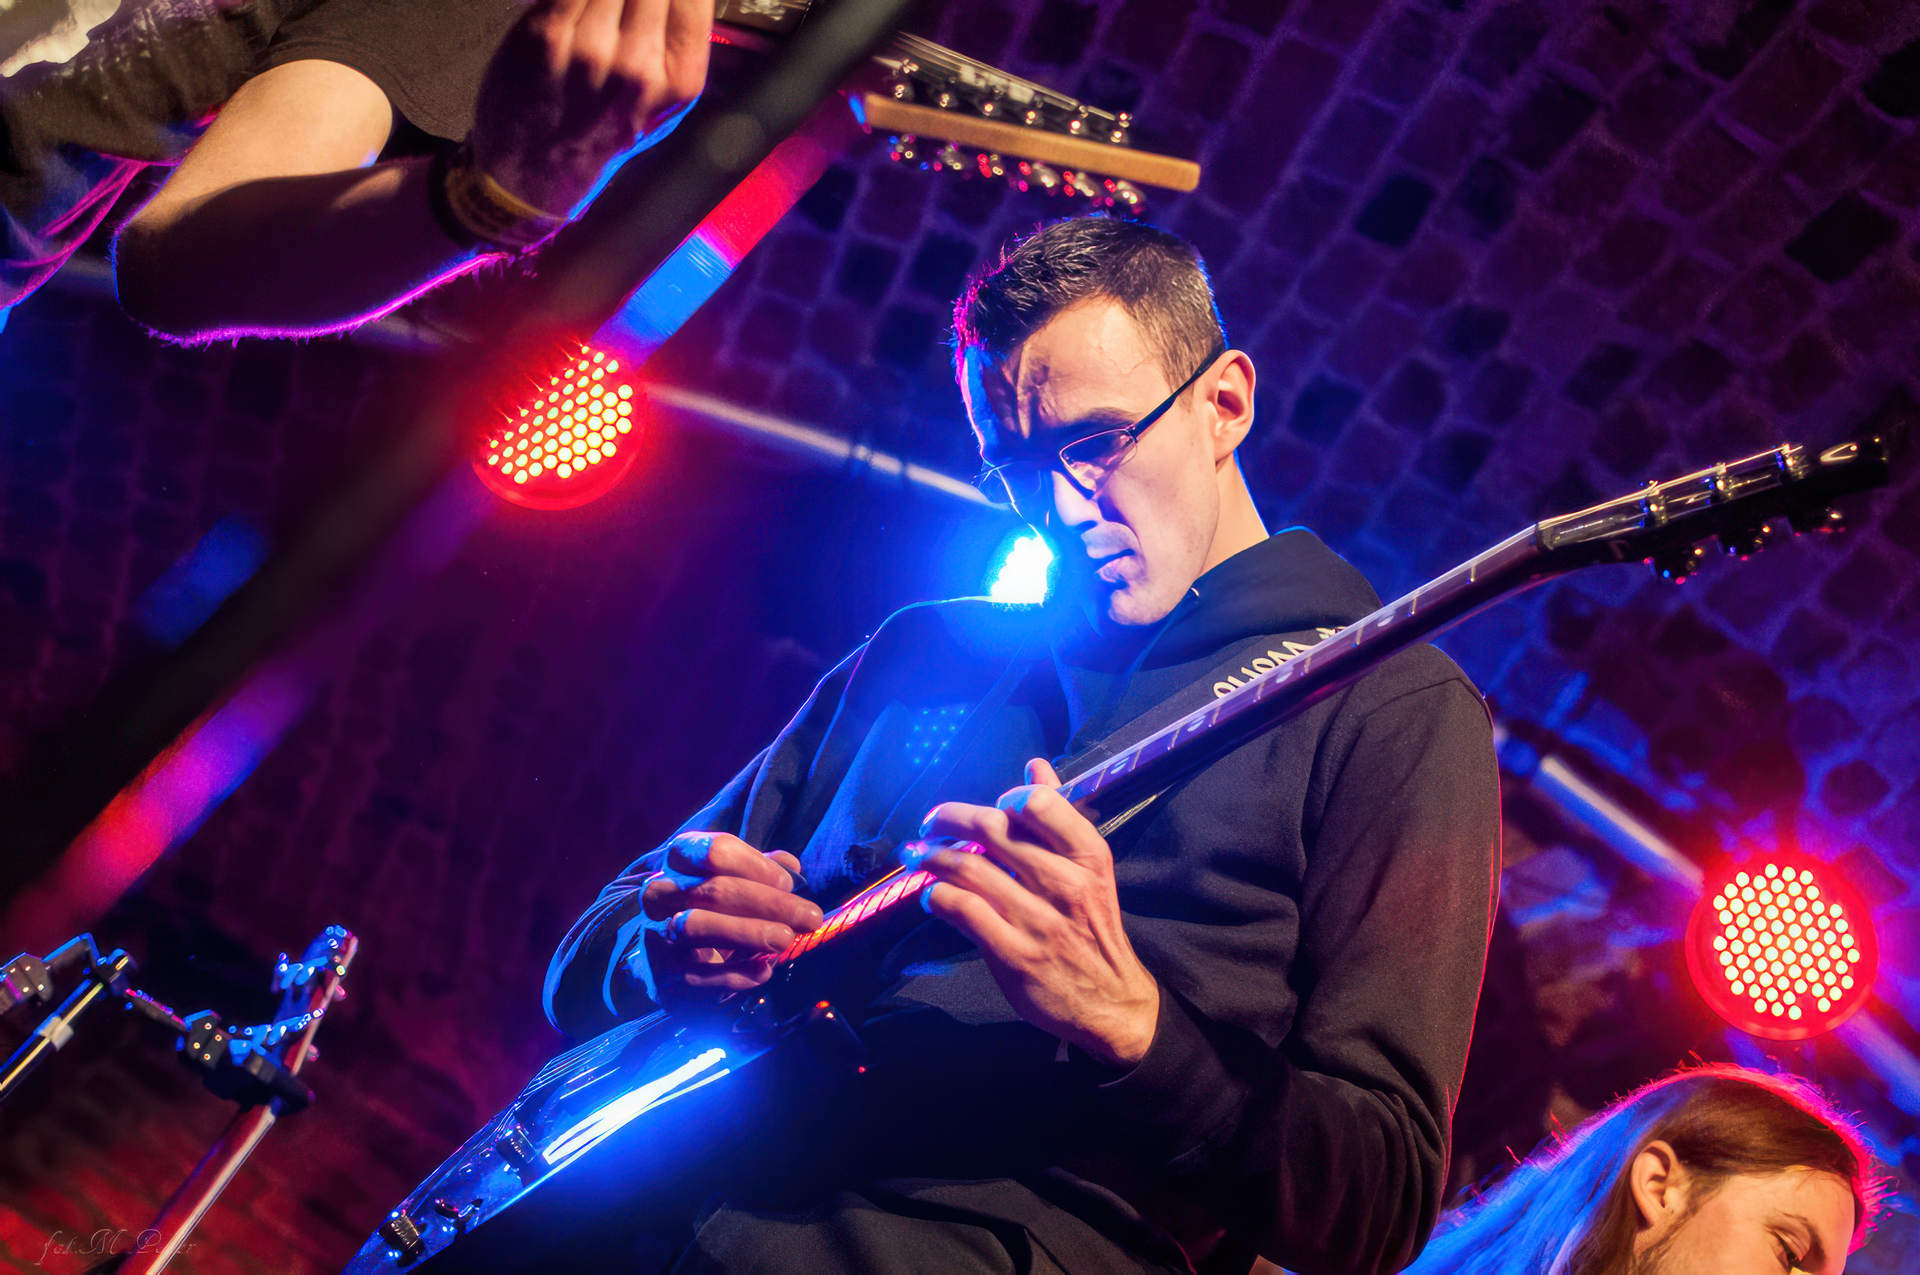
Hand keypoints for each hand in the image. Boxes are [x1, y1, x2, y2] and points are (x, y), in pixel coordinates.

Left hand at [470, 0, 710, 215]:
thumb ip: (680, 42)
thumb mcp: (665, 103)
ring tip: (601, 13)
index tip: (663, 0)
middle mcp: (638, 66)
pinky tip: (578, 8)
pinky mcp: (547, 35)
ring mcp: (591, 49)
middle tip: (626, 10)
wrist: (541, 171)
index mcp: (679, 82)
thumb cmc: (605, 132)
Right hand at [639, 832, 821, 1006]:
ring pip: (697, 926)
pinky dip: (736, 973)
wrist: (655, 945)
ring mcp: (659, 932)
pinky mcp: (662, 973)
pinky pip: (698, 975)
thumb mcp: (732, 877)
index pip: (715, 851)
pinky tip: (764, 970)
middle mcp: (664, 892)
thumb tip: (791, 867)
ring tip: (785, 939)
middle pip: (714, 890)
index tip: (789, 882)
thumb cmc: (707, 903)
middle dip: (769, 903)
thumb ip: (761, 869)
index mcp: (682, 860)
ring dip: (748, 932)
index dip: (755, 865)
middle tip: (810, 916)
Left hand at [912, 759, 1160, 1067]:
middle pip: (991, 830)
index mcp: (1087, 856)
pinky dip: (937, 897)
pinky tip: (930, 896)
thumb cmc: (1092, 926)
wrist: (1111, 1002)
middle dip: (948, 819)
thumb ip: (1060, 816)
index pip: (1039, 803)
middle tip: (930, 823)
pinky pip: (963, 912)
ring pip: (969, 870)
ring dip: (931, 857)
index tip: (987, 809)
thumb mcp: (1089, 868)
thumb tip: (1035, 765)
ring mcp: (1038, 921)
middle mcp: (1065, 883)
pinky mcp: (1015, 956)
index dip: (1005, 797)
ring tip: (916, 855)